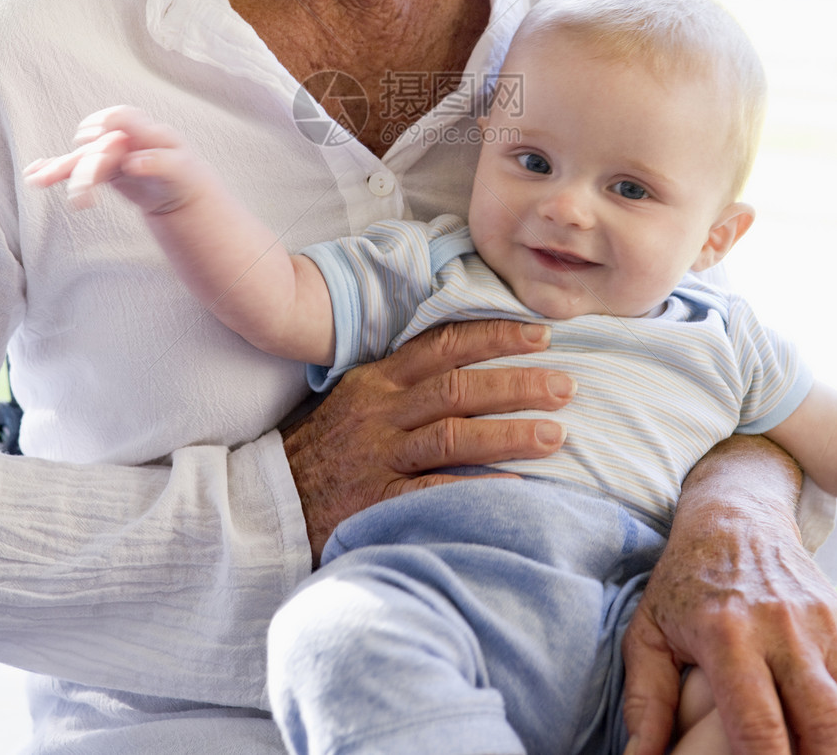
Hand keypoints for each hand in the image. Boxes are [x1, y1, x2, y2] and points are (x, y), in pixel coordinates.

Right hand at [24, 105, 204, 213]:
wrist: (180, 191)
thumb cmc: (184, 176)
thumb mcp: (181, 171)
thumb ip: (159, 163)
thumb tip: (133, 161)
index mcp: (146, 132)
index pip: (121, 117)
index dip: (106, 123)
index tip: (92, 138)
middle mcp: (125, 139)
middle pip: (98, 147)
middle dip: (86, 170)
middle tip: (82, 198)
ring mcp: (111, 153)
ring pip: (82, 159)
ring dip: (60, 169)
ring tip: (38, 180)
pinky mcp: (102, 170)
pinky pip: (76, 168)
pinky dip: (55, 170)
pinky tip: (35, 174)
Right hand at [282, 317, 574, 562]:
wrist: (270, 499)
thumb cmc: (325, 447)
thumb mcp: (357, 398)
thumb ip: (405, 380)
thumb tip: (471, 360)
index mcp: (379, 378)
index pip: (444, 346)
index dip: (495, 338)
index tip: (541, 336)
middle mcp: (381, 410)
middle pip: (458, 387)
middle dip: (517, 384)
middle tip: (566, 386)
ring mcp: (378, 455)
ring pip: (453, 434)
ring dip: (509, 433)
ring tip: (556, 435)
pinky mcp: (376, 499)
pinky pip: (435, 489)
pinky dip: (478, 486)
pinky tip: (517, 487)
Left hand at [622, 436, 836, 754]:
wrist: (733, 514)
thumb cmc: (685, 579)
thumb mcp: (648, 630)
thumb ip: (646, 699)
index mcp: (726, 635)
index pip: (759, 731)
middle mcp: (779, 629)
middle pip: (821, 730)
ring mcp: (818, 623)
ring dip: (828, 741)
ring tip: (803, 748)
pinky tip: (816, 722)